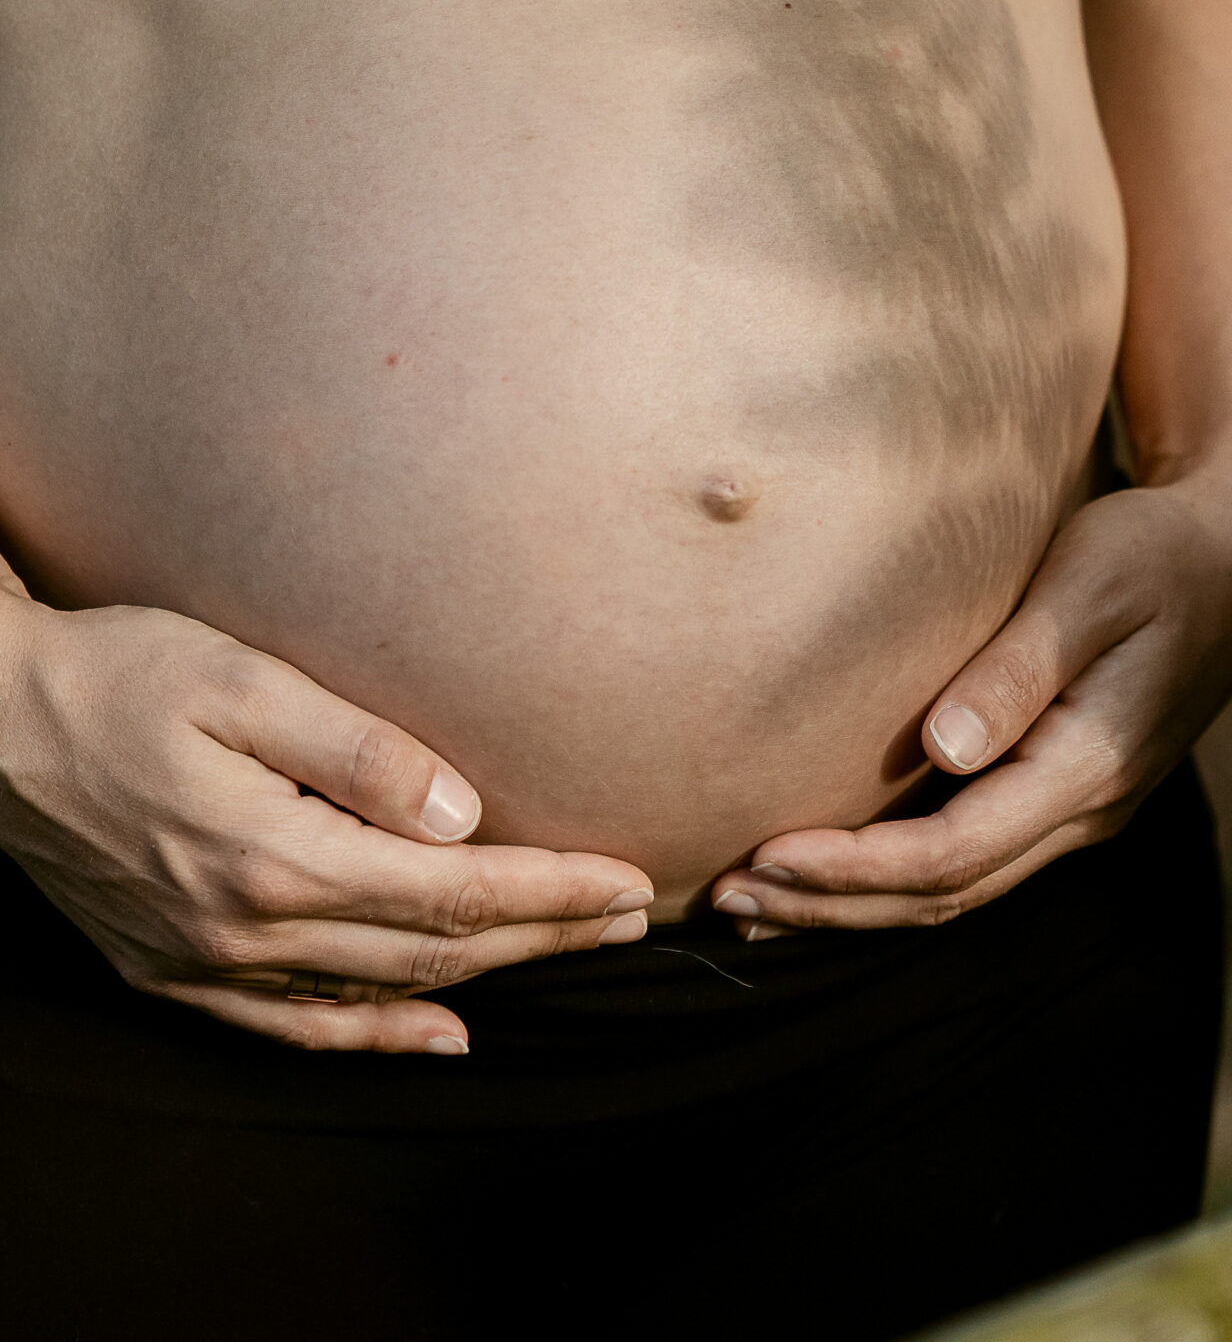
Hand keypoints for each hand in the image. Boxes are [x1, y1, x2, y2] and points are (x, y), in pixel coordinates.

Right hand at [0, 595, 653, 1050]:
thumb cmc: (119, 675)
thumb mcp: (241, 680)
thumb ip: (357, 749)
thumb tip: (460, 811)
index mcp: (275, 855)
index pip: (451, 890)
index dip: (550, 892)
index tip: (626, 882)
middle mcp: (246, 928)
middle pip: (431, 950)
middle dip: (543, 934)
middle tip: (630, 914)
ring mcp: (207, 960)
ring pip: (378, 991)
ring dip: (483, 978)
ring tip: (569, 951)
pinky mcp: (172, 969)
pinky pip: (294, 1027)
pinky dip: (375, 1037)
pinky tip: (435, 1035)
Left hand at [709, 465, 1231, 934]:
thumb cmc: (1155, 549)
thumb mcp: (1092, 584)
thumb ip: (1020, 667)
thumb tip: (943, 750)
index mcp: (1090, 767)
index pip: (953, 852)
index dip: (854, 869)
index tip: (763, 856)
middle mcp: (1086, 811)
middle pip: (943, 894)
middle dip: (831, 906)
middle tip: (722, 898)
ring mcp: (1079, 810)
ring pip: (954, 889)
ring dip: (853, 903)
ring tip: (749, 899)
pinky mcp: (1061, 789)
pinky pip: (969, 857)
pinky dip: (892, 875)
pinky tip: (829, 869)